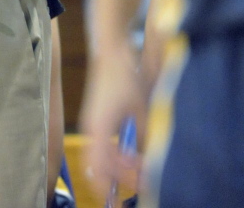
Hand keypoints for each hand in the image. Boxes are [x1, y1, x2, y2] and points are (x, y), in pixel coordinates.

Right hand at [80, 42, 144, 197]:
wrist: (110, 51)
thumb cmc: (124, 76)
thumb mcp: (141, 108)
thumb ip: (145, 136)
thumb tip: (152, 161)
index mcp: (99, 129)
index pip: (99, 170)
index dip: (109, 189)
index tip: (125, 199)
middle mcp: (91, 129)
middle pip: (97, 168)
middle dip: (118, 179)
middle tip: (141, 183)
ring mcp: (91, 124)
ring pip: (99, 158)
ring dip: (118, 167)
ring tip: (140, 168)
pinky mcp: (95, 118)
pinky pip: (100, 146)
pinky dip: (115, 155)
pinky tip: (131, 153)